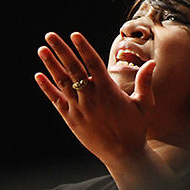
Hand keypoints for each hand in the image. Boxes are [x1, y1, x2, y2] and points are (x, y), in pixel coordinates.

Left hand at [35, 31, 157, 163]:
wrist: (123, 154)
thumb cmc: (135, 128)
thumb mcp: (145, 104)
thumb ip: (145, 82)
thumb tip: (152, 63)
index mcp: (108, 90)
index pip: (93, 63)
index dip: (83, 48)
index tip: (74, 34)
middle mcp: (91, 97)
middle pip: (73, 68)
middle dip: (61, 50)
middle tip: (50, 35)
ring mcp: (79, 108)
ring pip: (62, 82)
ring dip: (51, 65)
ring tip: (41, 49)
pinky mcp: (71, 119)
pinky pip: (56, 100)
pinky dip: (47, 88)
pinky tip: (38, 76)